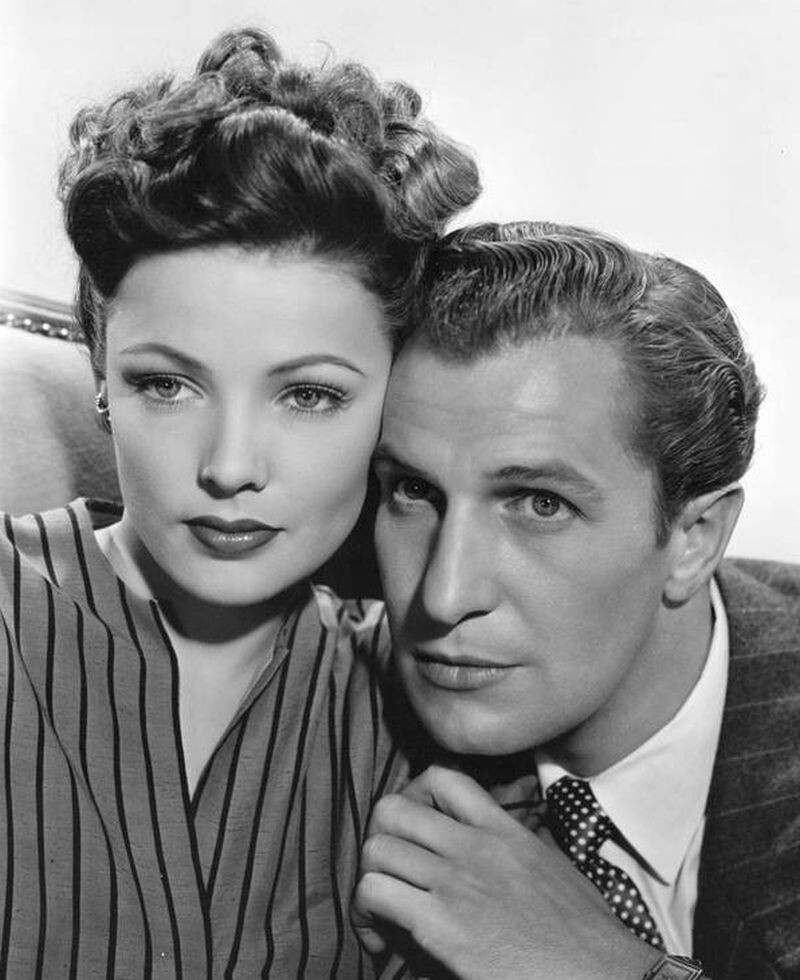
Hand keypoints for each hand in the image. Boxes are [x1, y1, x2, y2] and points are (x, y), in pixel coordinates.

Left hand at [353, 765, 661, 979]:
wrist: (602, 974)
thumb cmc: (585, 936)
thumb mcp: (552, 869)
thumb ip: (516, 851)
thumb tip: (492, 857)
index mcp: (504, 831)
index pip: (442, 777)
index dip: (413, 798)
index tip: (415, 833)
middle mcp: (475, 846)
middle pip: (392, 809)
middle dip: (379, 840)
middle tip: (388, 872)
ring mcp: (457, 882)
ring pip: (376, 849)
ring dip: (369, 879)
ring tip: (379, 910)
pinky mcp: (442, 923)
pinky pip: (375, 893)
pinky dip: (365, 916)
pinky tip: (381, 939)